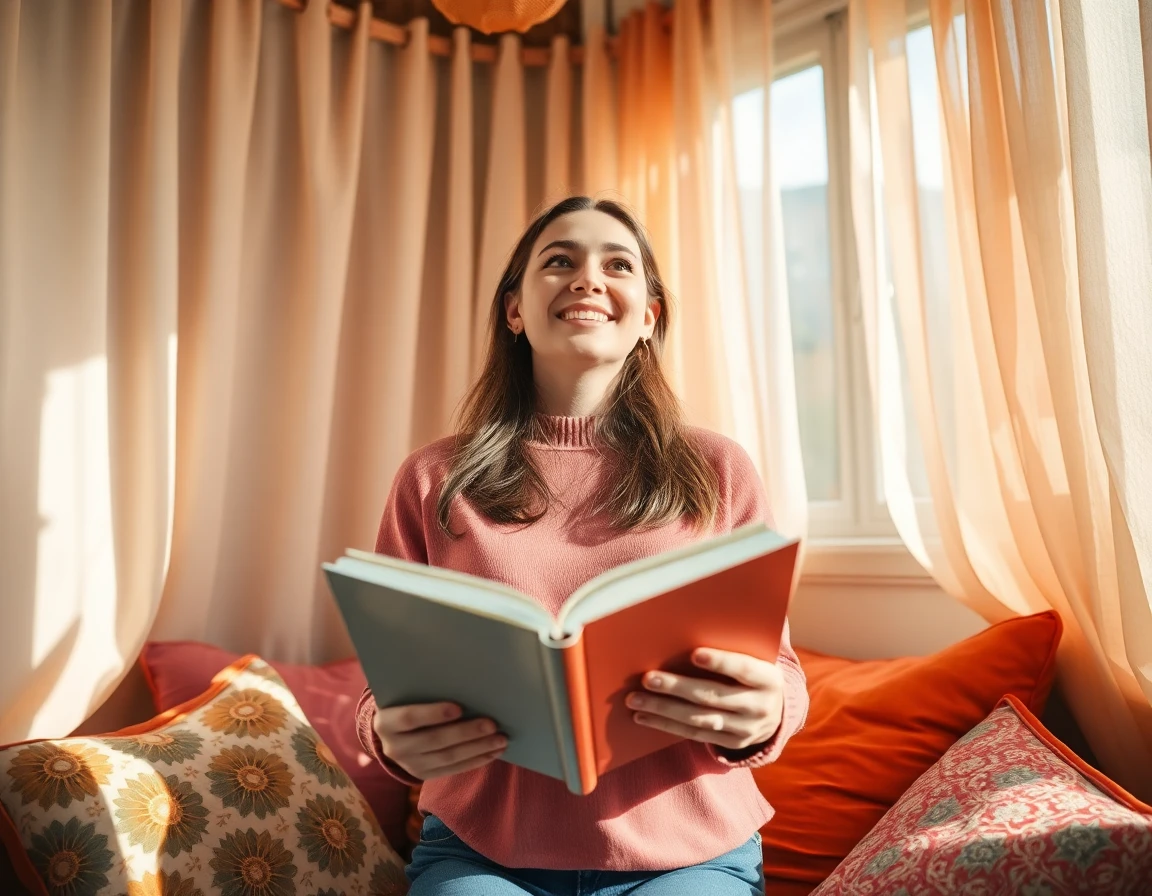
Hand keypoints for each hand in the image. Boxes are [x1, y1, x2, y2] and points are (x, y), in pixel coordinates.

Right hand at [372, 702, 506, 780]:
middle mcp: (395, 748)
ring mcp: (410, 765)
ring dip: (477, 748)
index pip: (409, 718)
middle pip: (434, 740)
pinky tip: (493, 752)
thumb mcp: (405, 695)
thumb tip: (464, 681)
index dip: (434, 714)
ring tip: (500, 739)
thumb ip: (424, 691)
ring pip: (447, 758)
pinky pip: (453, 769)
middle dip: (466, 733)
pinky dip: (476, 760)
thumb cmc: (405, 703)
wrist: (390, 734)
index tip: (459, 708)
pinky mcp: (424, 775)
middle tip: (492, 724)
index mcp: (385, 723)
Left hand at [627, 648, 784, 750]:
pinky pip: (694, 734)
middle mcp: (759, 706)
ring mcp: (746, 729)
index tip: (695, 654)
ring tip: (636, 699)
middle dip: (677, 687)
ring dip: (664, 709)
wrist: (777, 712)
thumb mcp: (756, 657)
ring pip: (699, 718)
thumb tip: (686, 630)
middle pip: (713, 696)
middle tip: (648, 678)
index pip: (744, 668)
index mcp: (768, 679)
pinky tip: (644, 716)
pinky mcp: (731, 743)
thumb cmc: (753, 673)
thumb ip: (733, 647)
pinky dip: (667, 725)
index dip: (721, 662)